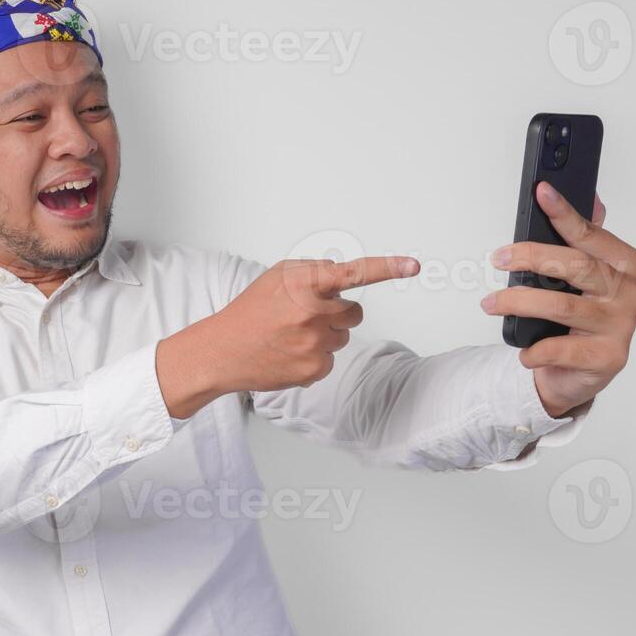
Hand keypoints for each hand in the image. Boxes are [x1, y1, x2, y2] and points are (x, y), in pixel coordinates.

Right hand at [156, 255, 418, 417]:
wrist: (222, 351)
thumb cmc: (251, 311)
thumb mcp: (278, 277)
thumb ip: (315, 272)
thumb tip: (344, 277)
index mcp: (305, 284)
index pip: (353, 273)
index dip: (386, 268)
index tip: (413, 266)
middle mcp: (313, 313)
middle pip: (354, 312)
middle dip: (337, 312)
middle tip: (304, 315)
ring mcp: (315, 344)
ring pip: (343, 337)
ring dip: (325, 334)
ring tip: (291, 335)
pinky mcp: (314, 369)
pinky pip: (331, 359)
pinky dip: (315, 356)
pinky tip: (289, 353)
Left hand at [483, 182, 635, 416]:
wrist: (579, 372)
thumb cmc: (577, 317)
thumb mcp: (581, 276)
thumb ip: (586, 239)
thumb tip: (592, 199)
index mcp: (626, 265)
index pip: (591, 234)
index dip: (564, 213)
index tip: (542, 192)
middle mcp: (630, 293)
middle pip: (577, 266)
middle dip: (532, 257)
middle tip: (499, 258)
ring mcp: (621, 326)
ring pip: (563, 306)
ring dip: (519, 303)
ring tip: (491, 304)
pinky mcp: (607, 357)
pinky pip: (561, 349)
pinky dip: (535, 349)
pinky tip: (524, 351)